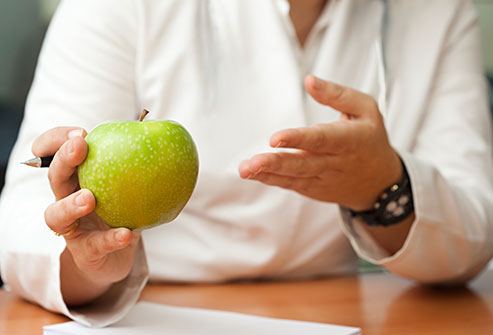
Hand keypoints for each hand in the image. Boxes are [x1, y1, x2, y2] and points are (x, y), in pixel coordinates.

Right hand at [32, 127, 140, 305]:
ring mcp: (72, 228)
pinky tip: (126, 234)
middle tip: (79, 146)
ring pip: (57, 215)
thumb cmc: (121, 214)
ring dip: (70, 204)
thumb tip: (163, 131)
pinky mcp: (84, 252)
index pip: (56, 154)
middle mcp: (67, 200)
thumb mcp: (128, 187)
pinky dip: (110, 239)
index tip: (79, 133)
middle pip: (55, 178)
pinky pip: (94, 246)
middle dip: (63, 159)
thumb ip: (138, 163)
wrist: (116, 257)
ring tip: (88, 198)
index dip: (57, 140)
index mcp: (77, 179)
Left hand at [239, 75, 402, 210]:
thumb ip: (337, 94)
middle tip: (252, 162)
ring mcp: (323, 179)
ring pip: (294, 177)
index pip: (321, 139)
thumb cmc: (369, 138)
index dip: (298, 139)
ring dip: (268, 174)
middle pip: (303, 163)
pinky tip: (254, 174)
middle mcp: (335, 162)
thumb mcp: (366, 109)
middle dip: (276, 163)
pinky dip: (272, 180)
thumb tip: (309, 80)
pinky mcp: (314, 188)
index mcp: (349, 139)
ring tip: (245, 170)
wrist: (380, 181)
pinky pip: (291, 184)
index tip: (275, 137)